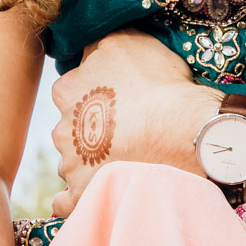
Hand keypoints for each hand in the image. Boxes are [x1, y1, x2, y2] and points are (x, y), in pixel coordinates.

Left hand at [47, 31, 219, 216]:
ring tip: (122, 159)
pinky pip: (66, 202)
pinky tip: (89, 193)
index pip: (72, 90)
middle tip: (123, 129)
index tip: (117, 99)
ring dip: (89, 160)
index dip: (95, 94)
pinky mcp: (85, 194)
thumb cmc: (160, 84)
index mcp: (67, 91)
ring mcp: (71, 165)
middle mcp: (62, 129)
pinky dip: (72, 199)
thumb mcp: (127, 43)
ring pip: (72, 162)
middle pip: (71, 128)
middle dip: (90, 129)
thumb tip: (89, 52)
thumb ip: (99, 48)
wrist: (184, 130)